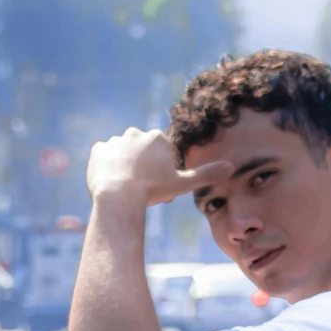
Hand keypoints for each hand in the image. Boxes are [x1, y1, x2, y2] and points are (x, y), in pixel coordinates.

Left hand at [86, 127, 227, 208]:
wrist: (118, 196)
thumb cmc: (152, 190)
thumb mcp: (183, 184)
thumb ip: (206, 174)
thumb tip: (232, 167)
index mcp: (156, 137)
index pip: (161, 155)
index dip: (161, 173)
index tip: (159, 188)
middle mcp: (135, 133)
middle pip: (142, 154)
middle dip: (144, 170)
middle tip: (144, 192)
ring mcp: (115, 141)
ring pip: (124, 156)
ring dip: (126, 168)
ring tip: (127, 190)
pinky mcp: (98, 150)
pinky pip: (104, 158)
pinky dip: (108, 168)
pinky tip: (112, 181)